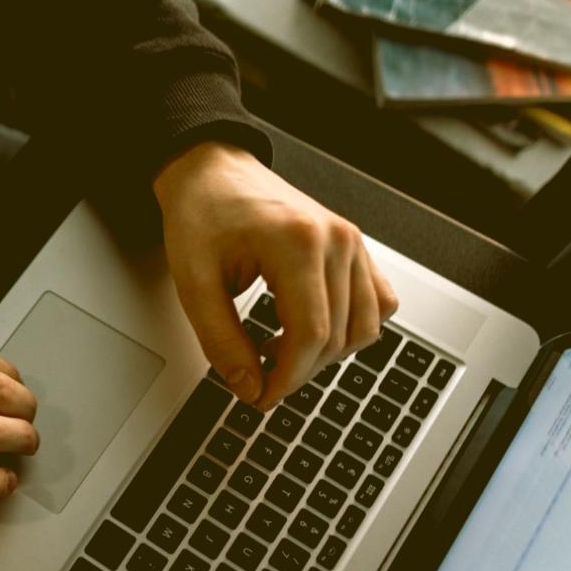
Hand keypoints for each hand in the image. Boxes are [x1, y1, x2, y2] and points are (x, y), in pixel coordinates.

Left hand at [153, 142, 397, 409]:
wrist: (214, 173)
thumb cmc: (203, 215)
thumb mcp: (193, 283)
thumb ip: (221, 341)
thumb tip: (249, 387)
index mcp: (297, 243)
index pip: (311, 335)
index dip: (286, 378)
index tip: (259, 397)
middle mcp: (336, 240)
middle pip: (338, 337)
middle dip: (299, 372)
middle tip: (259, 380)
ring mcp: (352, 242)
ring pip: (365, 326)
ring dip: (325, 354)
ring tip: (278, 350)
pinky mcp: (356, 248)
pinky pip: (377, 303)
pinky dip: (349, 328)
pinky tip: (306, 330)